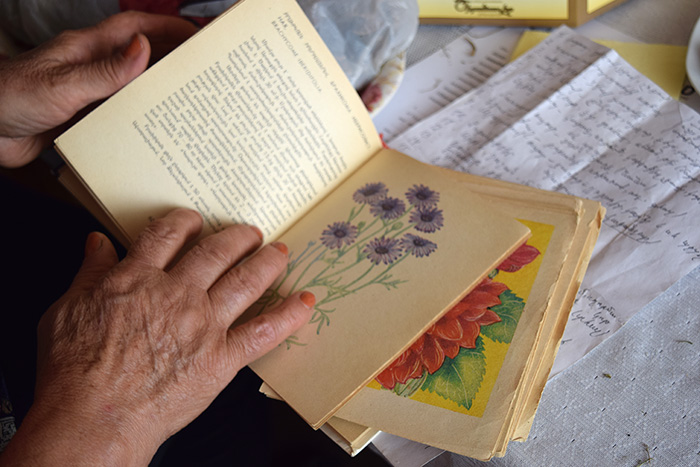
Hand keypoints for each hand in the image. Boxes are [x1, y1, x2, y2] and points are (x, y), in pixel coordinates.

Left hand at [0, 12, 197, 167]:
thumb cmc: (8, 97)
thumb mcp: (62, 84)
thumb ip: (105, 71)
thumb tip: (144, 49)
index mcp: (87, 50)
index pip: (135, 28)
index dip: (168, 27)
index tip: (198, 33)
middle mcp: (93, 70)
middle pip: (142, 58)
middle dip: (174, 60)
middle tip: (205, 71)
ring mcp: (90, 95)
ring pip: (134, 90)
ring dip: (161, 93)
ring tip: (192, 103)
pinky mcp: (85, 121)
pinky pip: (121, 118)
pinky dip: (142, 123)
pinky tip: (158, 133)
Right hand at [1, 209, 313, 464]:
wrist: (95, 418)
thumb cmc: (74, 371)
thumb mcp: (66, 310)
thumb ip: (89, 272)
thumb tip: (97, 242)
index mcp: (138, 279)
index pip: (168, 235)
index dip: (184, 222)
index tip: (195, 220)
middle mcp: (177, 294)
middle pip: (216, 252)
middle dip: (237, 237)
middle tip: (250, 232)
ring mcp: (204, 325)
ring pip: (245, 281)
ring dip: (267, 261)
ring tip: (280, 251)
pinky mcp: (221, 358)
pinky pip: (264, 331)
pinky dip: (289, 315)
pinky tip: (305, 300)